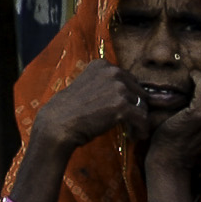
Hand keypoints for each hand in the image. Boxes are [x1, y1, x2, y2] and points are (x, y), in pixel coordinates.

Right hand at [33, 61, 147, 151]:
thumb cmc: (72, 110)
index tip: (122, 110)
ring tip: (131, 130)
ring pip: (143, 105)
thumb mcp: (90, 88)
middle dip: (136, 108)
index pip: (129, 80)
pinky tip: (135, 136)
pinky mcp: (121, 105)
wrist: (58, 124)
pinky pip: (142, 118)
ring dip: (139, 120)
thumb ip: (110, 86)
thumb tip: (142, 94)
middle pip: (139, 91)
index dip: (129, 97)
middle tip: (129, 122)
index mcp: (103, 65)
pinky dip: (141, 129)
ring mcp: (118, 87)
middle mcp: (112, 71)